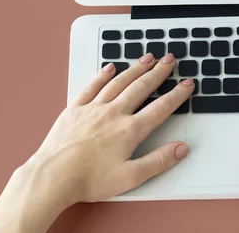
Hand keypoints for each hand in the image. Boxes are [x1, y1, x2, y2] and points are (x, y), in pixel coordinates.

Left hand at [0, 53, 192, 232]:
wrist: (51, 177)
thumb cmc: (88, 180)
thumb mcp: (130, 177)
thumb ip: (158, 161)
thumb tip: (180, 149)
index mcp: (129, 130)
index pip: (160, 108)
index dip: (177, 95)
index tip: (187, 84)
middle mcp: (113, 113)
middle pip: (142, 87)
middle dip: (159, 72)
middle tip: (169, 60)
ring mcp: (93, 108)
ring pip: (119, 82)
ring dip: (136, 68)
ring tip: (147, 58)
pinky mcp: (75, 109)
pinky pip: (92, 86)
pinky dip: (103, 75)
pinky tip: (110, 68)